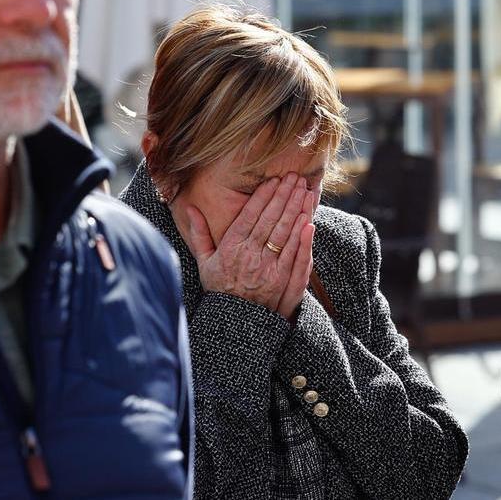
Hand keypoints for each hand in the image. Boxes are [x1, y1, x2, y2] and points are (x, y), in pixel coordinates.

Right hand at [181, 173, 315, 317]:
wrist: (235, 323)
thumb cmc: (219, 289)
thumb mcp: (204, 261)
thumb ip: (200, 233)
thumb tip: (190, 208)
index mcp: (231, 248)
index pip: (250, 215)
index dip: (264, 196)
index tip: (274, 180)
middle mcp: (250, 256)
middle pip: (271, 219)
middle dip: (284, 195)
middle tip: (295, 177)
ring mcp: (268, 268)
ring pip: (286, 233)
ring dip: (297, 209)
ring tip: (305, 191)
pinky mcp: (283, 280)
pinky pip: (295, 254)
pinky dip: (303, 236)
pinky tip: (309, 219)